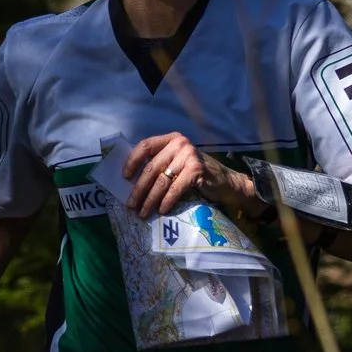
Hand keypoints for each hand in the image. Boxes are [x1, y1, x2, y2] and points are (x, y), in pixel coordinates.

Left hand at [124, 132, 257, 220]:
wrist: (226, 183)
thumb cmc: (196, 176)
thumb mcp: (177, 163)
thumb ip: (160, 164)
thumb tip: (132, 181)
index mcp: (171, 139)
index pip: (145, 146)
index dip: (132, 161)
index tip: (124, 177)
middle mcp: (179, 143)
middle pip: (151, 168)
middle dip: (139, 189)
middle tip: (131, 205)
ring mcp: (189, 155)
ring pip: (161, 181)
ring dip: (149, 199)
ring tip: (143, 212)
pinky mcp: (196, 170)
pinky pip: (175, 188)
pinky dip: (166, 201)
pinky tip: (161, 210)